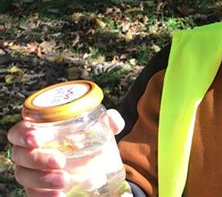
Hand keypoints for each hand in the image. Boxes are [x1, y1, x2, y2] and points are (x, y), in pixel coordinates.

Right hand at [7, 109, 124, 196]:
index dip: (23, 134)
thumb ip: (108, 122)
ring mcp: (31, 173)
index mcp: (38, 133)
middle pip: (20, 156)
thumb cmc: (86, 141)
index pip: (18, 132)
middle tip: (60, 161)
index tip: (36, 139)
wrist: (91, 166)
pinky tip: (60, 195)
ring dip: (43, 179)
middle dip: (37, 158)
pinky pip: (34, 194)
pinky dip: (45, 195)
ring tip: (65, 180)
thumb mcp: (98, 130)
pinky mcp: (37, 190)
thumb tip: (114, 121)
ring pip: (24, 176)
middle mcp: (29, 153)